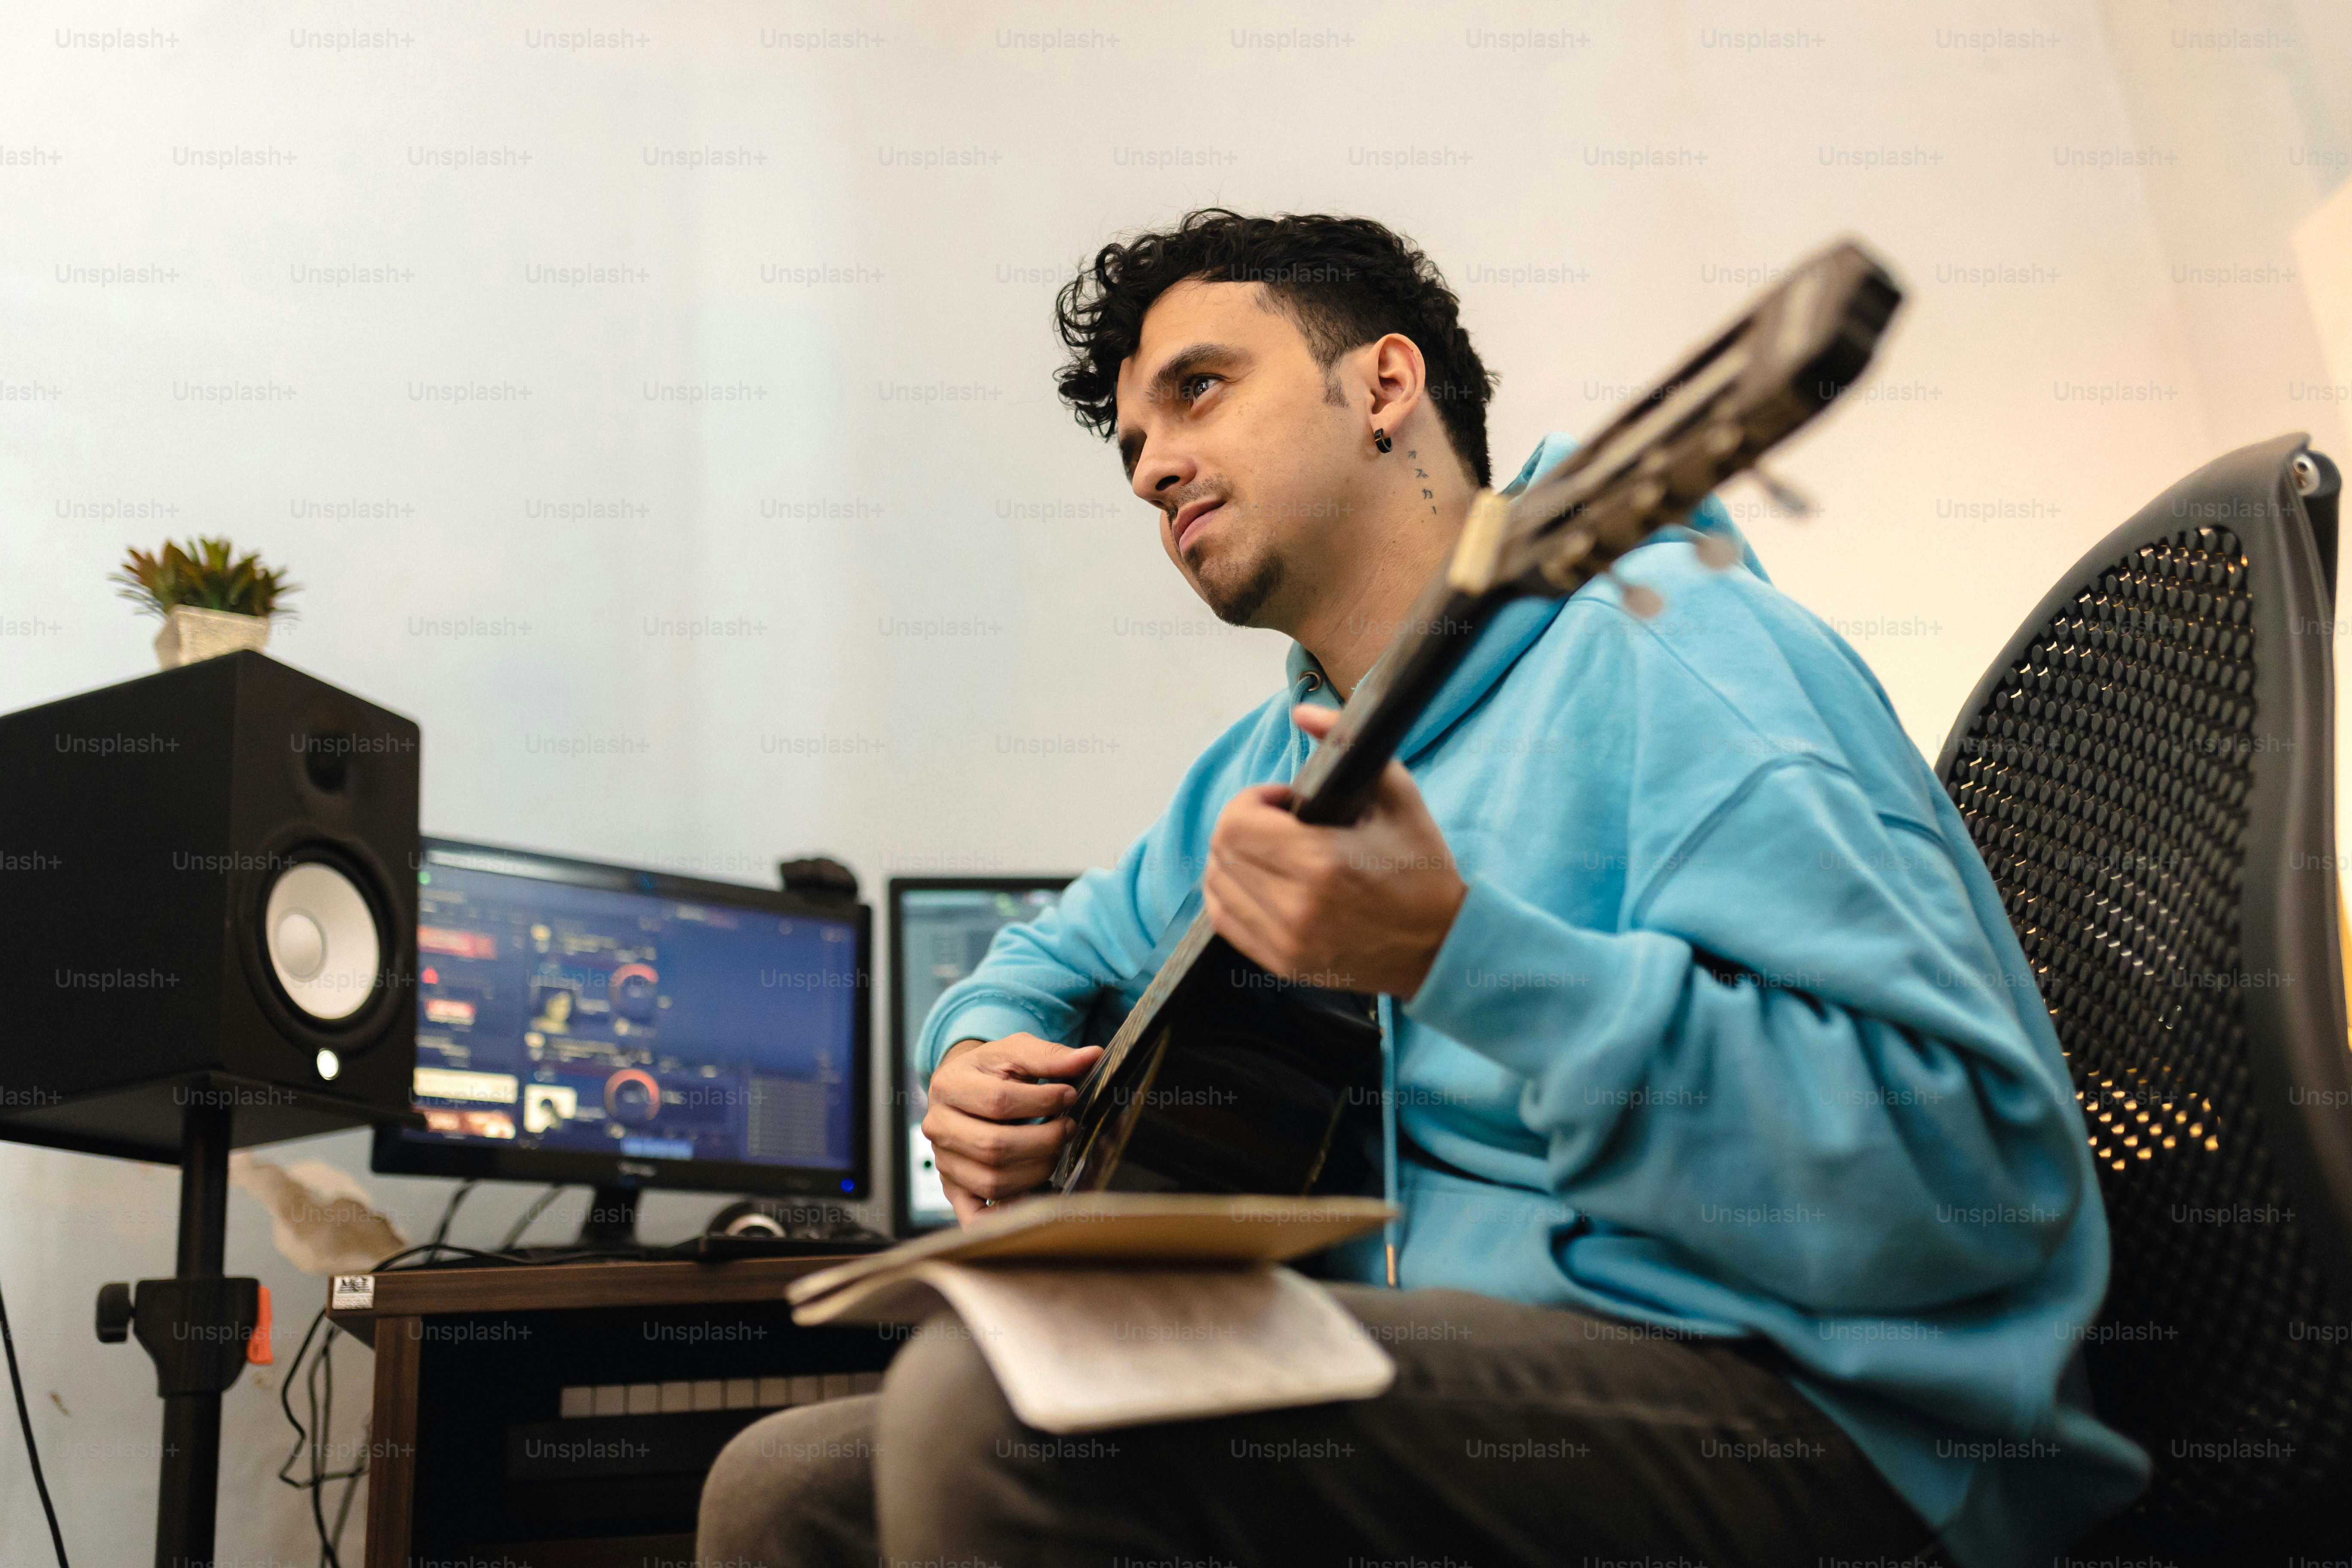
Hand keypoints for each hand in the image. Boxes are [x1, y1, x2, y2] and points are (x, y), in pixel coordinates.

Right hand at [921, 1033, 1103, 1224]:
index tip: (1069, 1095)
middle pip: (994, 1146)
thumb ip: (1051, 1056)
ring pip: (992, 1180)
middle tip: (1067, 1128)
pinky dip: (1003, 1216)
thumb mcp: (1015, 1052)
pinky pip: (975, 1215)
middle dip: (1043, 1140)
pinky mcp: (952, 1189)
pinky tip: (1031, 1201)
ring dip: (1036, 1170)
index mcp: (948, 1085)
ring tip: (1054, 1151)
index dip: (1042, 1101)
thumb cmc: (990, 1071)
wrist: (962, 1089)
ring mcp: (943, 1161)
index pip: (998, 1101)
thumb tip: (1092, 1056)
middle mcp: (938, 1126)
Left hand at [1203, 704, 1467, 996]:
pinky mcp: (1282, 964)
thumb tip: (1302, 711)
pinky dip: (1231, 893)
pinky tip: (1260, 880)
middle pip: (1221, 851)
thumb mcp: (1396, 795)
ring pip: (1217, 886)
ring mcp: (1286, 942)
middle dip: (1241, 824)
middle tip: (1277, 822)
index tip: (1283, 800)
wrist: (1441, 945)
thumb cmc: (1422, 869)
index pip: (1237, 823)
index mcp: (1321, 864)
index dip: (1252, 799)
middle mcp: (1296, 908)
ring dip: (1233, 858)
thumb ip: (1345, 744)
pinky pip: (1226, 920)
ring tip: (1271, 851)